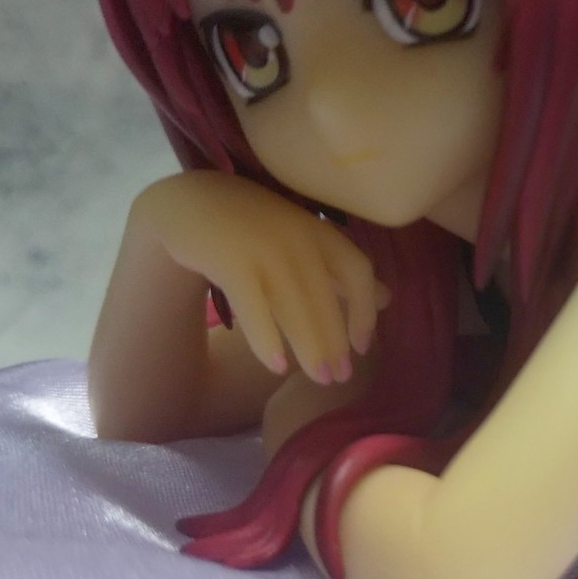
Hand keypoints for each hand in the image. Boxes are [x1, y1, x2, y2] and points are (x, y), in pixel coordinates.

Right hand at [131, 171, 386, 384]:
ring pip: (295, 306)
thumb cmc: (254, 225)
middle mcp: (297, 237)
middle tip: (340, 376)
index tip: (364, 346)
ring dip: (311, 346)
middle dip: (336, 340)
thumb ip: (341, 269)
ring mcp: (263, 248)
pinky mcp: (230, 261)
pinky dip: (267, 339)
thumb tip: (387, 298)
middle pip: (326, 296)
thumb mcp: (304, 239)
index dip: (364, 309)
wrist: (190, 200)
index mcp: (319, 231)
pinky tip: (277, 366)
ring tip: (319, 379)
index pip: (357, 269)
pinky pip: (255, 308)